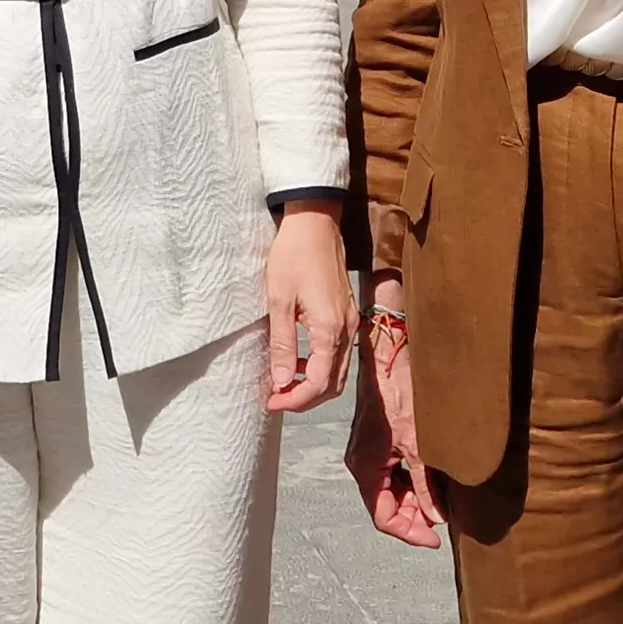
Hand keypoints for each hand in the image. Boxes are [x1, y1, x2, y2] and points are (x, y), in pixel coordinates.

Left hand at [262, 205, 353, 413]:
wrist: (315, 222)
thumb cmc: (293, 256)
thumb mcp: (279, 300)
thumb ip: (283, 344)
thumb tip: (280, 381)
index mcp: (330, 329)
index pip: (319, 383)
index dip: (295, 399)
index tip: (272, 401)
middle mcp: (347, 329)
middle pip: (333, 384)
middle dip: (305, 398)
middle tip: (276, 398)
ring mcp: (350, 322)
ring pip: (338, 371)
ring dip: (313, 383)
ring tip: (283, 382)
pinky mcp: (348, 314)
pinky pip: (338, 353)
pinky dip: (320, 365)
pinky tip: (298, 359)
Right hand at [342, 271, 443, 549]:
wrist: (389, 355)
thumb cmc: (399, 394)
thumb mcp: (418, 444)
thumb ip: (425, 483)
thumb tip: (436, 515)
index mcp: (365, 467)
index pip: (383, 516)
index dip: (410, 532)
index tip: (435, 539)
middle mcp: (363, 463)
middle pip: (387, 505)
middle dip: (415, 517)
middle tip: (444, 520)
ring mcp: (370, 452)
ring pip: (391, 490)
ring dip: (415, 499)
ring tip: (443, 501)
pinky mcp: (379, 441)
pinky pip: (393, 472)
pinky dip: (412, 482)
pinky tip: (433, 480)